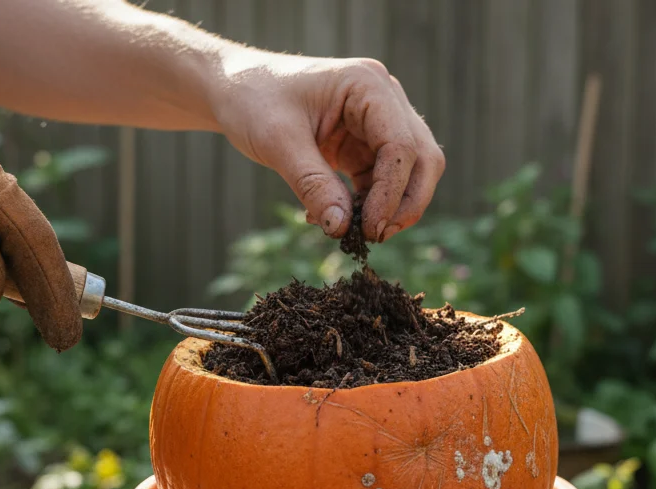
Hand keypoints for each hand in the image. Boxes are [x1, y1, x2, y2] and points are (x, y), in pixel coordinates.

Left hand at [211, 51, 443, 242]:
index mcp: (367, 84)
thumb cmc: (252, 101)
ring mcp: (377, 119)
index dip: (392, 192)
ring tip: (355, 232)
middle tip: (376, 236)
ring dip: (388, 206)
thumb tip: (342, 229)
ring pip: (408, 171)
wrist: (233, 88)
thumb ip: (312, 185)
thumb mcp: (278, 143)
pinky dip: (368, 204)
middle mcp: (383, 98)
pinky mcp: (364, 142)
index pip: (400, 144)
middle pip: (422, 157)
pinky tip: (338, 217)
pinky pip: (381, 179)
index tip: (370, 228)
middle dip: (405, 202)